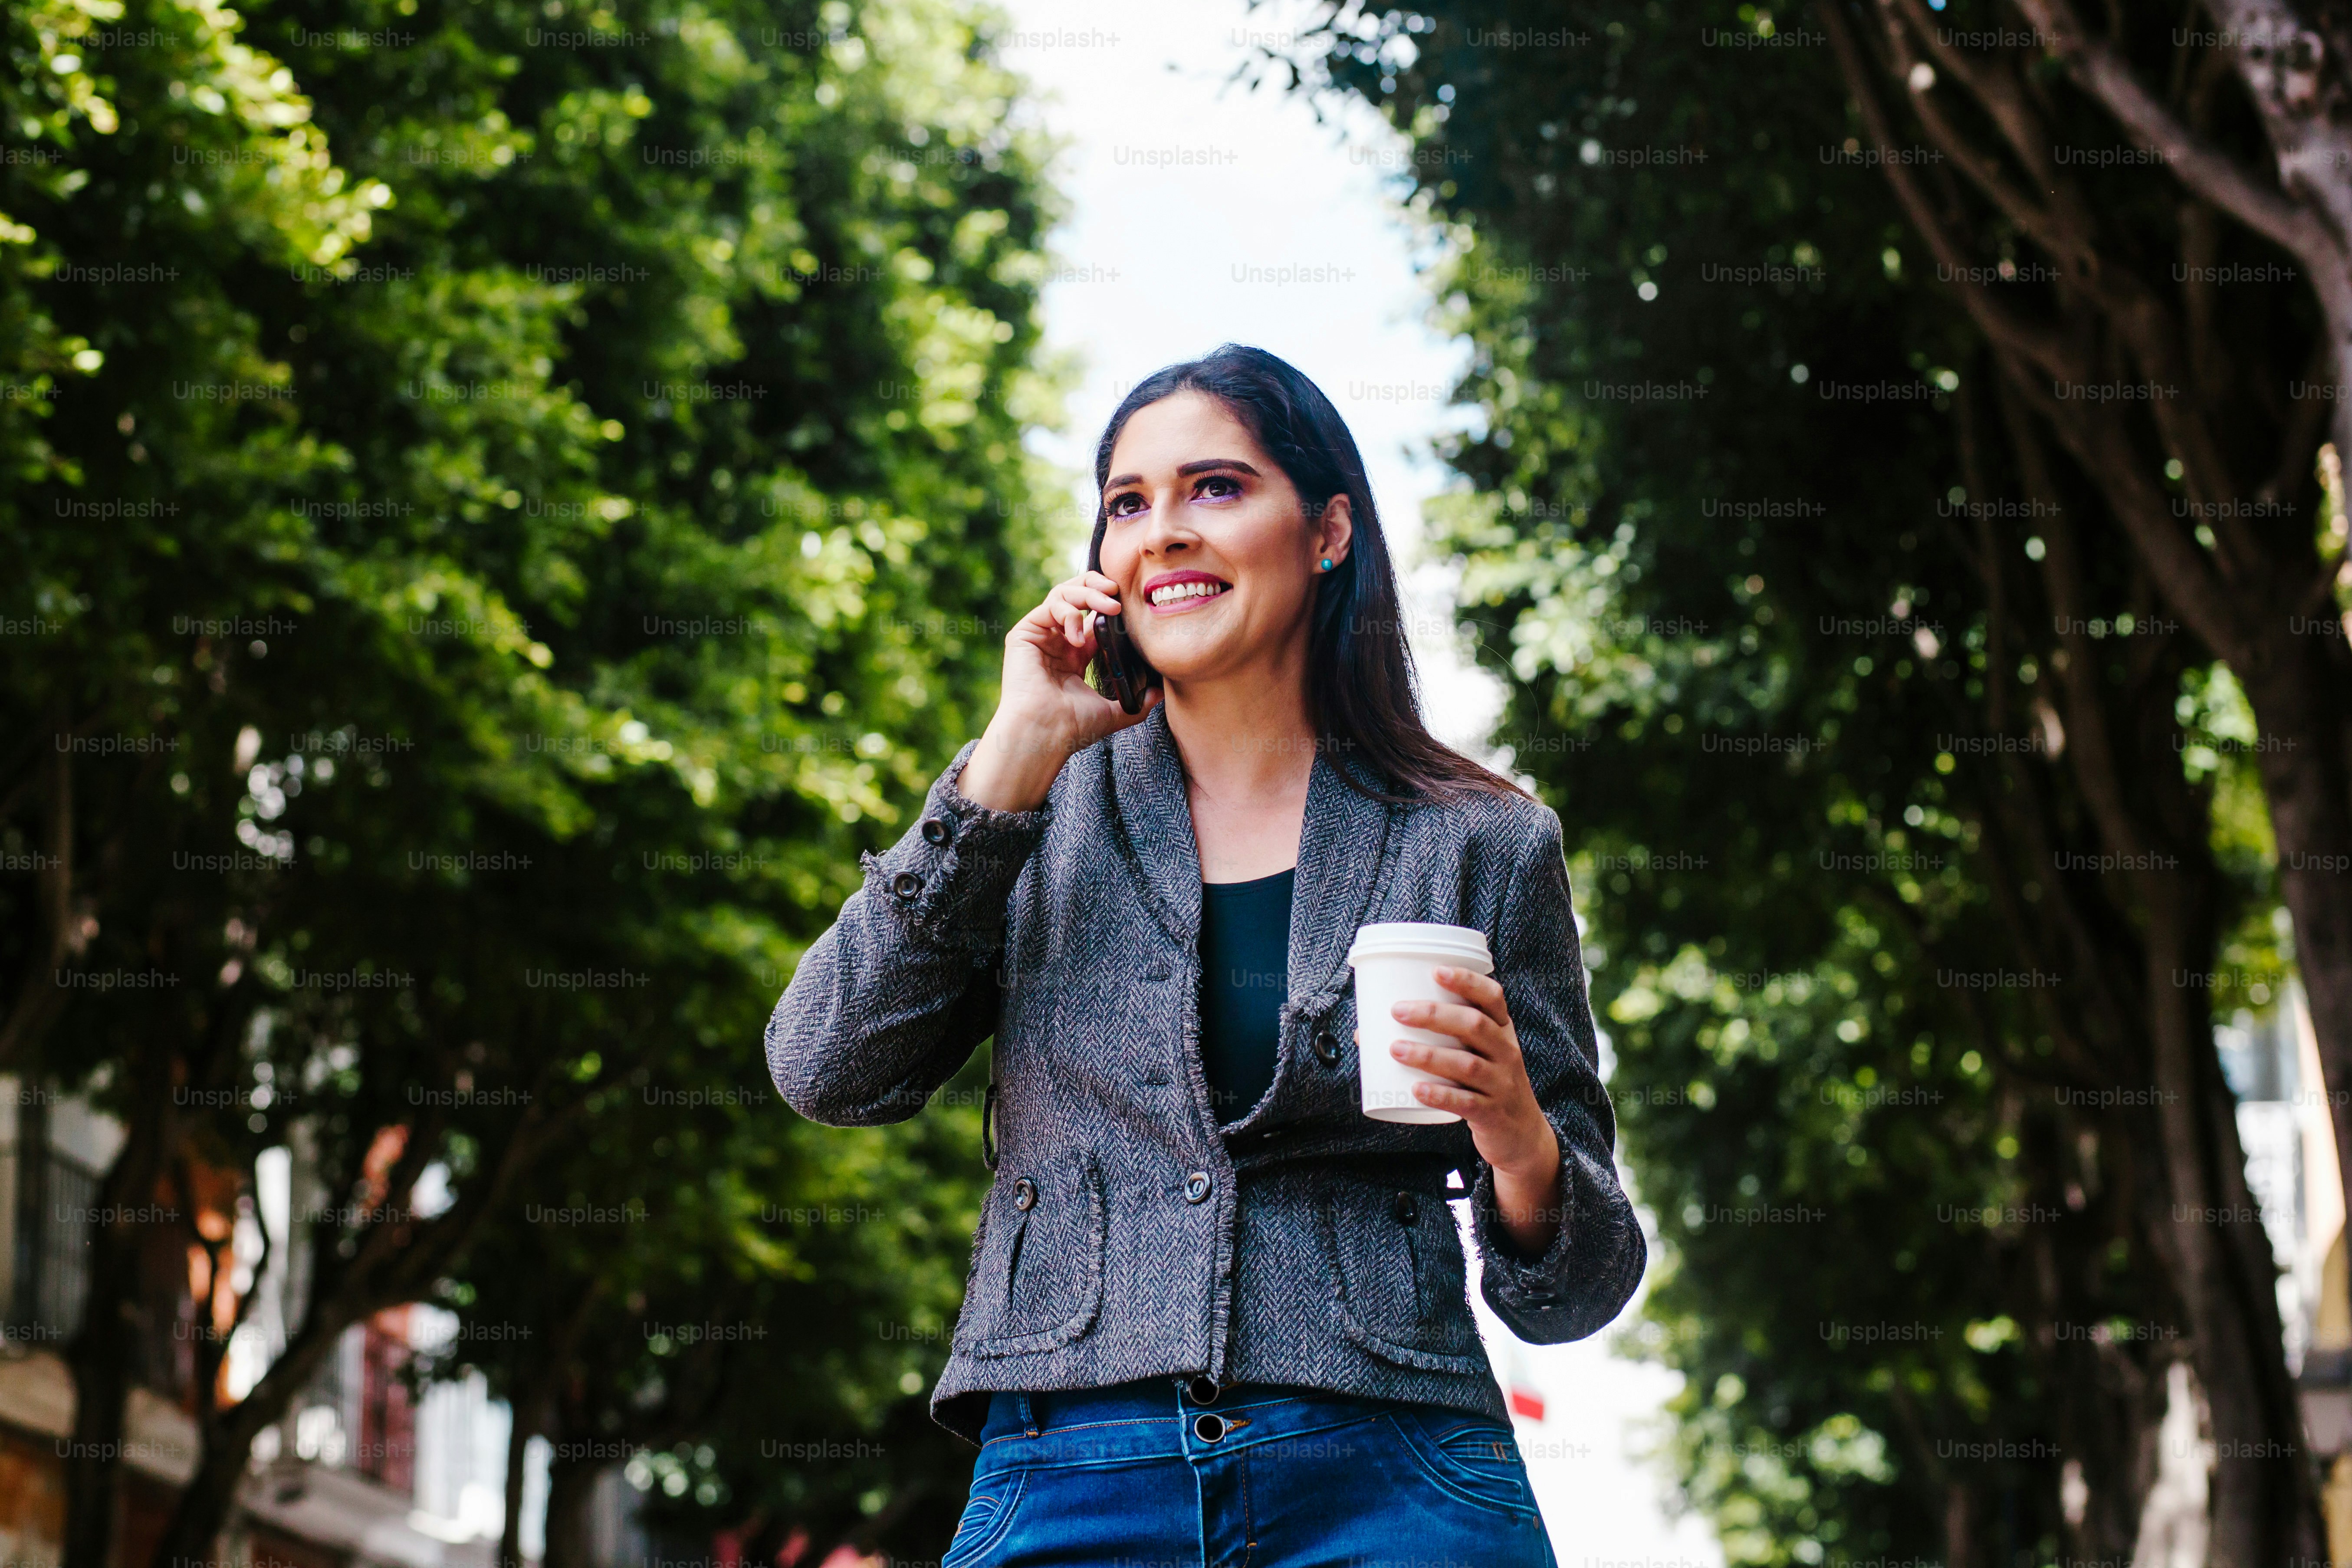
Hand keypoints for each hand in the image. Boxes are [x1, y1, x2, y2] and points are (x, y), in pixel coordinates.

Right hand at [958, 571, 1160, 811]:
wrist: (1045, 734)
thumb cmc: (1072, 728)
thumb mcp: (1113, 713)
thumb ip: (1137, 703)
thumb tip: (1159, 693)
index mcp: (1075, 654)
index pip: (1093, 615)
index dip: (1110, 604)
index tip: (1130, 605)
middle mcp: (1057, 641)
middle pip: (1077, 595)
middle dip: (1098, 587)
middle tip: (1118, 592)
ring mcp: (1040, 636)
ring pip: (1063, 594)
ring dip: (1088, 595)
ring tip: (1109, 608)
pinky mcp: (1024, 634)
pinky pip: (1048, 607)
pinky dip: (1067, 613)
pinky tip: (1077, 636)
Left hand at [1358, 967, 1562, 1254]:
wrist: (1521, 1134)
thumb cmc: (1484, 1083)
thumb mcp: (1476, 1055)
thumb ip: (1434, 1039)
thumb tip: (1366, 1033)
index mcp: (1502, 1030)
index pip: (1493, 998)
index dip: (1467, 981)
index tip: (1436, 971)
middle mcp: (1506, 1053)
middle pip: (1475, 1026)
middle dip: (1435, 1015)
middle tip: (1397, 1010)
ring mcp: (1502, 1084)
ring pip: (1467, 1065)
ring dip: (1429, 1055)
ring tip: (1396, 1049)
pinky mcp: (1492, 1114)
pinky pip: (1466, 1103)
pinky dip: (1440, 1096)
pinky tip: (1417, 1090)